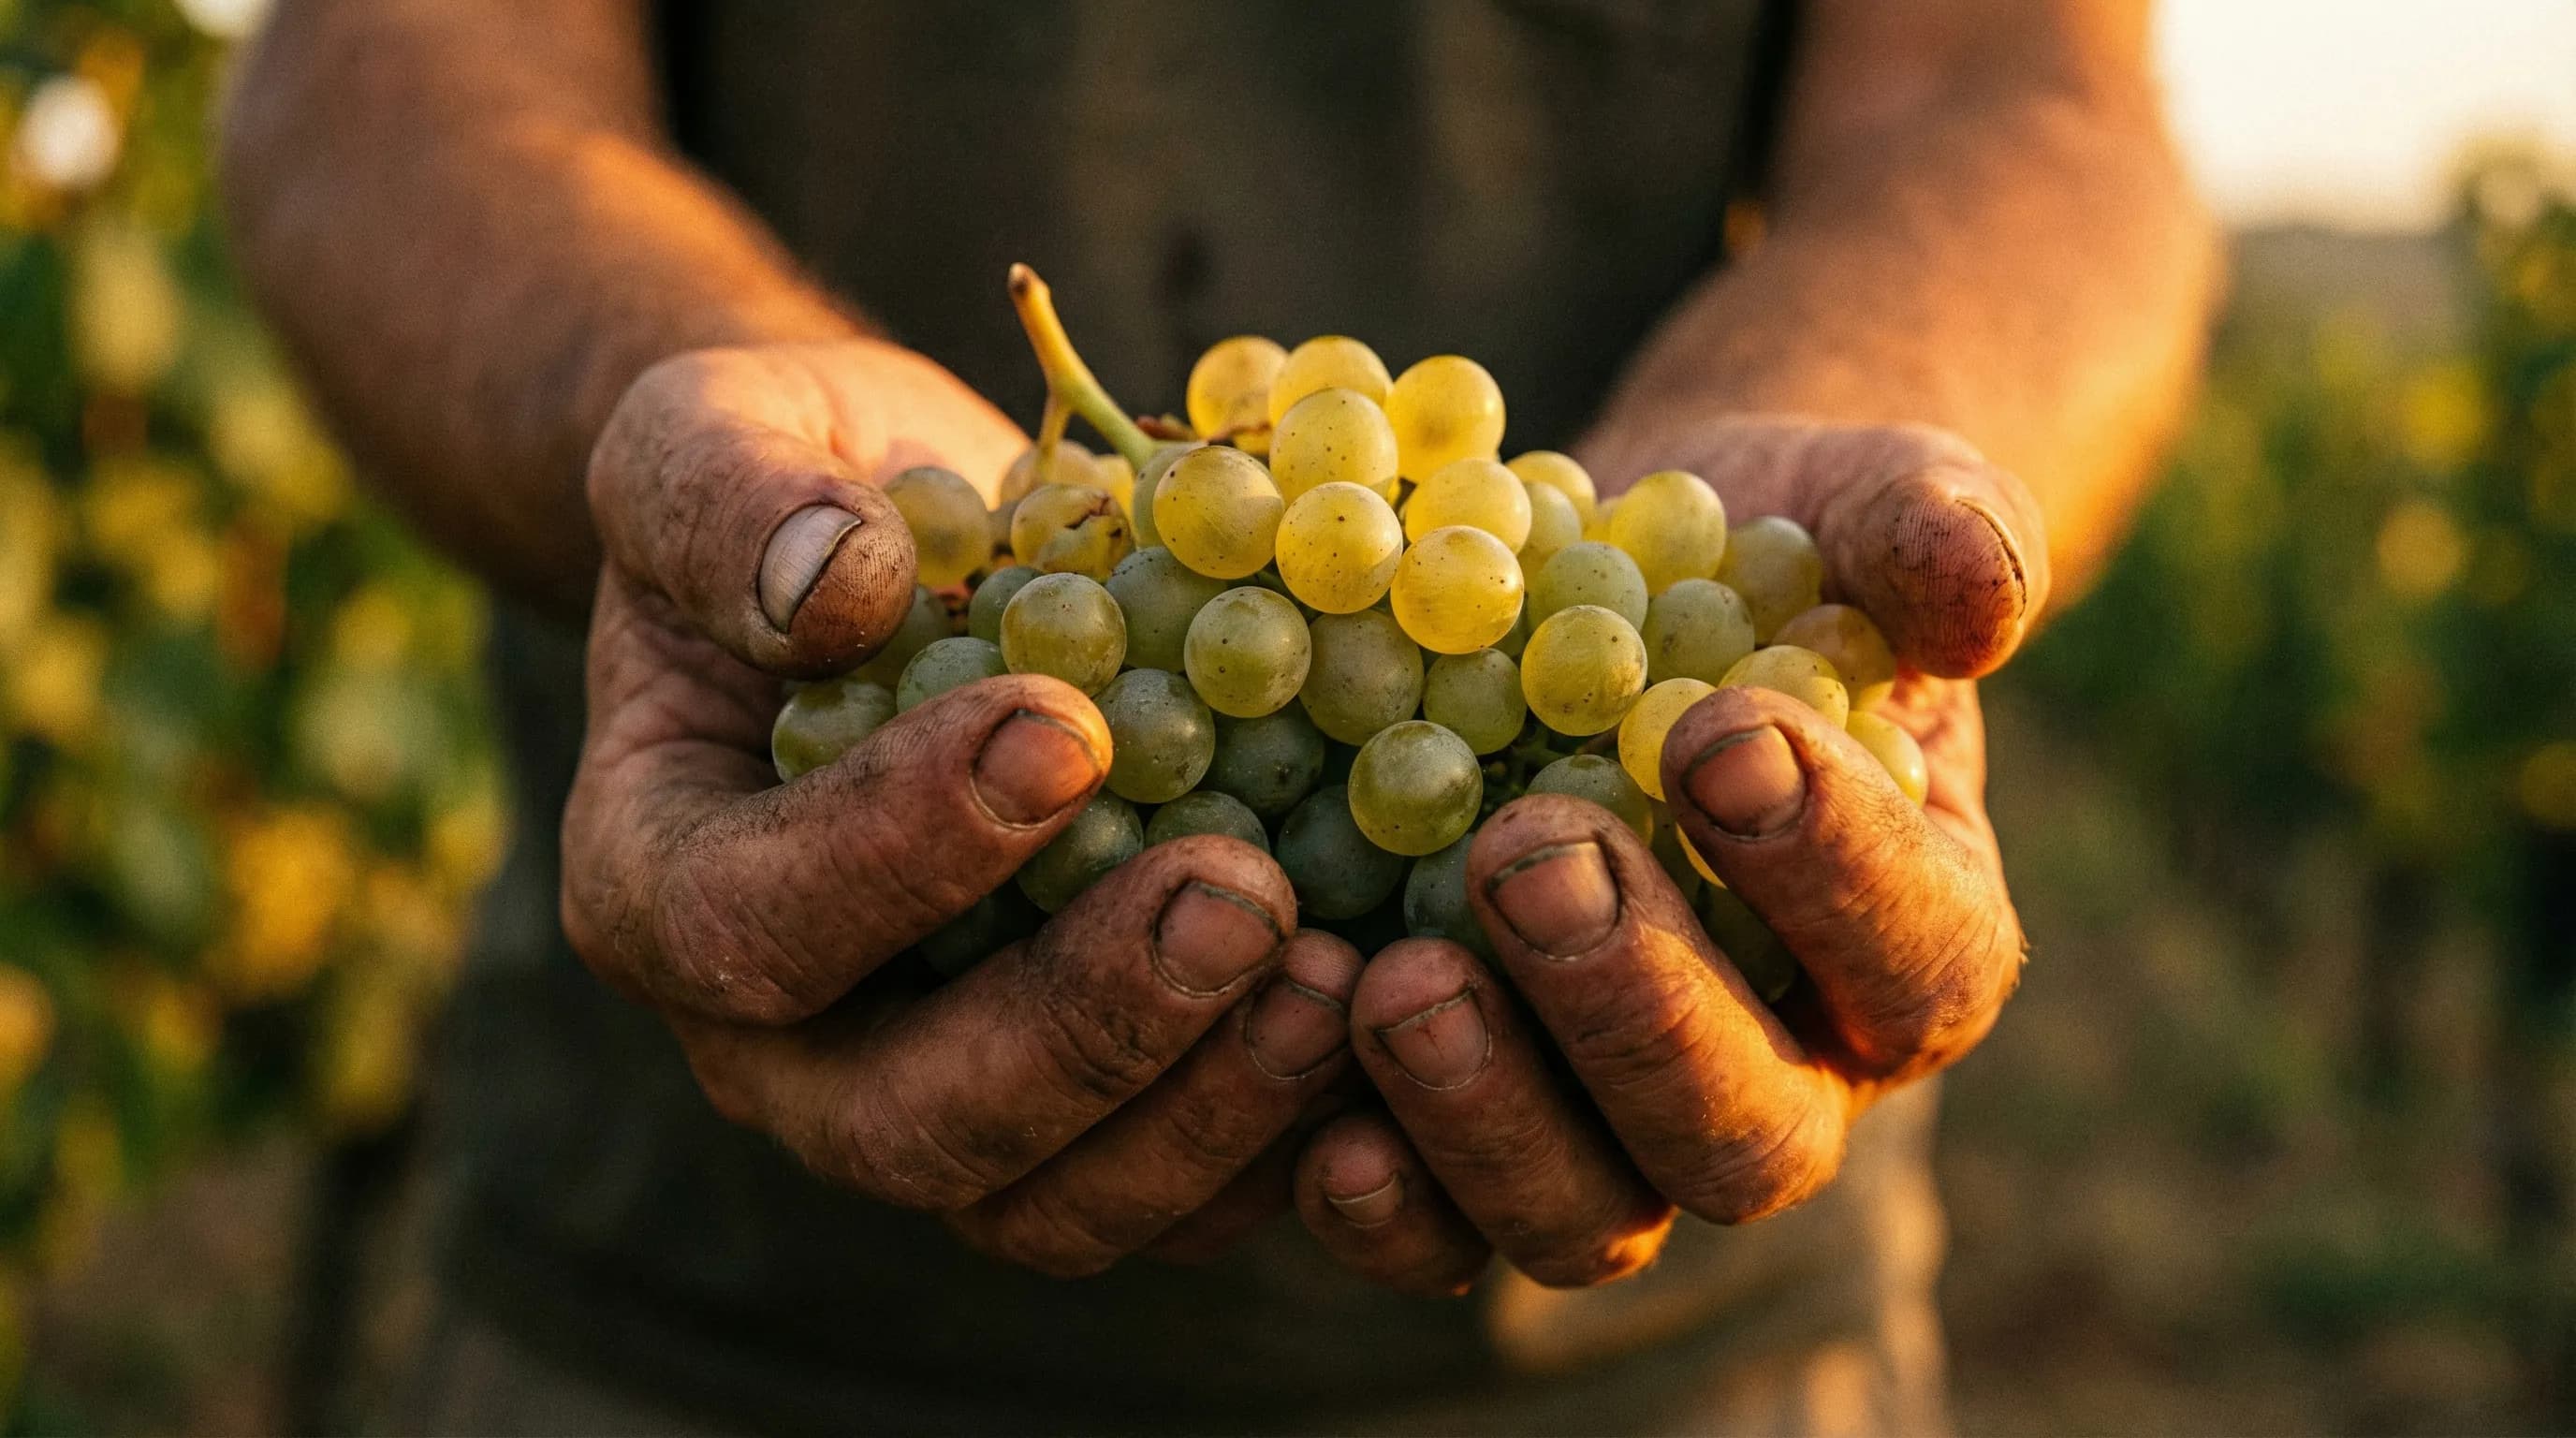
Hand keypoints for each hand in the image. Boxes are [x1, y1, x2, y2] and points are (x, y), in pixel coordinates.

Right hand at [560, 342, 1353, 1274]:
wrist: (901, 555)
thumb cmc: (790, 487)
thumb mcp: (716, 431)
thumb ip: (731, 498)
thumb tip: (831, 586)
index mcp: (661, 885)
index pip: (748, 924)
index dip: (898, 853)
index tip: (1059, 728)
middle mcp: (788, 1045)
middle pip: (910, 1121)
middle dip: (1084, 1025)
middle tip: (1240, 896)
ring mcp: (938, 1096)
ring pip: (1053, 1202)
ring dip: (1205, 1109)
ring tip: (1344, 972)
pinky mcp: (1086, 1115)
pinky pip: (1180, 1187)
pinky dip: (1292, 1133)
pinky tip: (1403, 1013)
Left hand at [1288, 419, 2042, 1292]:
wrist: (1603, 604)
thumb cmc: (1759, 566)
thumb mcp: (1856, 510)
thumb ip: (1930, 535)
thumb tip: (1972, 586)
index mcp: (1915, 943)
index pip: (1916, 954)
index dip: (1831, 866)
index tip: (1717, 734)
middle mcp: (1786, 1079)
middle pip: (1742, 1128)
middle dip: (1634, 1004)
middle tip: (1525, 857)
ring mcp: (1621, 1135)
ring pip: (1589, 1211)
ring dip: (1488, 1114)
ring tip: (1393, 976)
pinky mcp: (1470, 1147)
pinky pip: (1438, 1232)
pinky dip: (1379, 1198)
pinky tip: (1308, 1121)